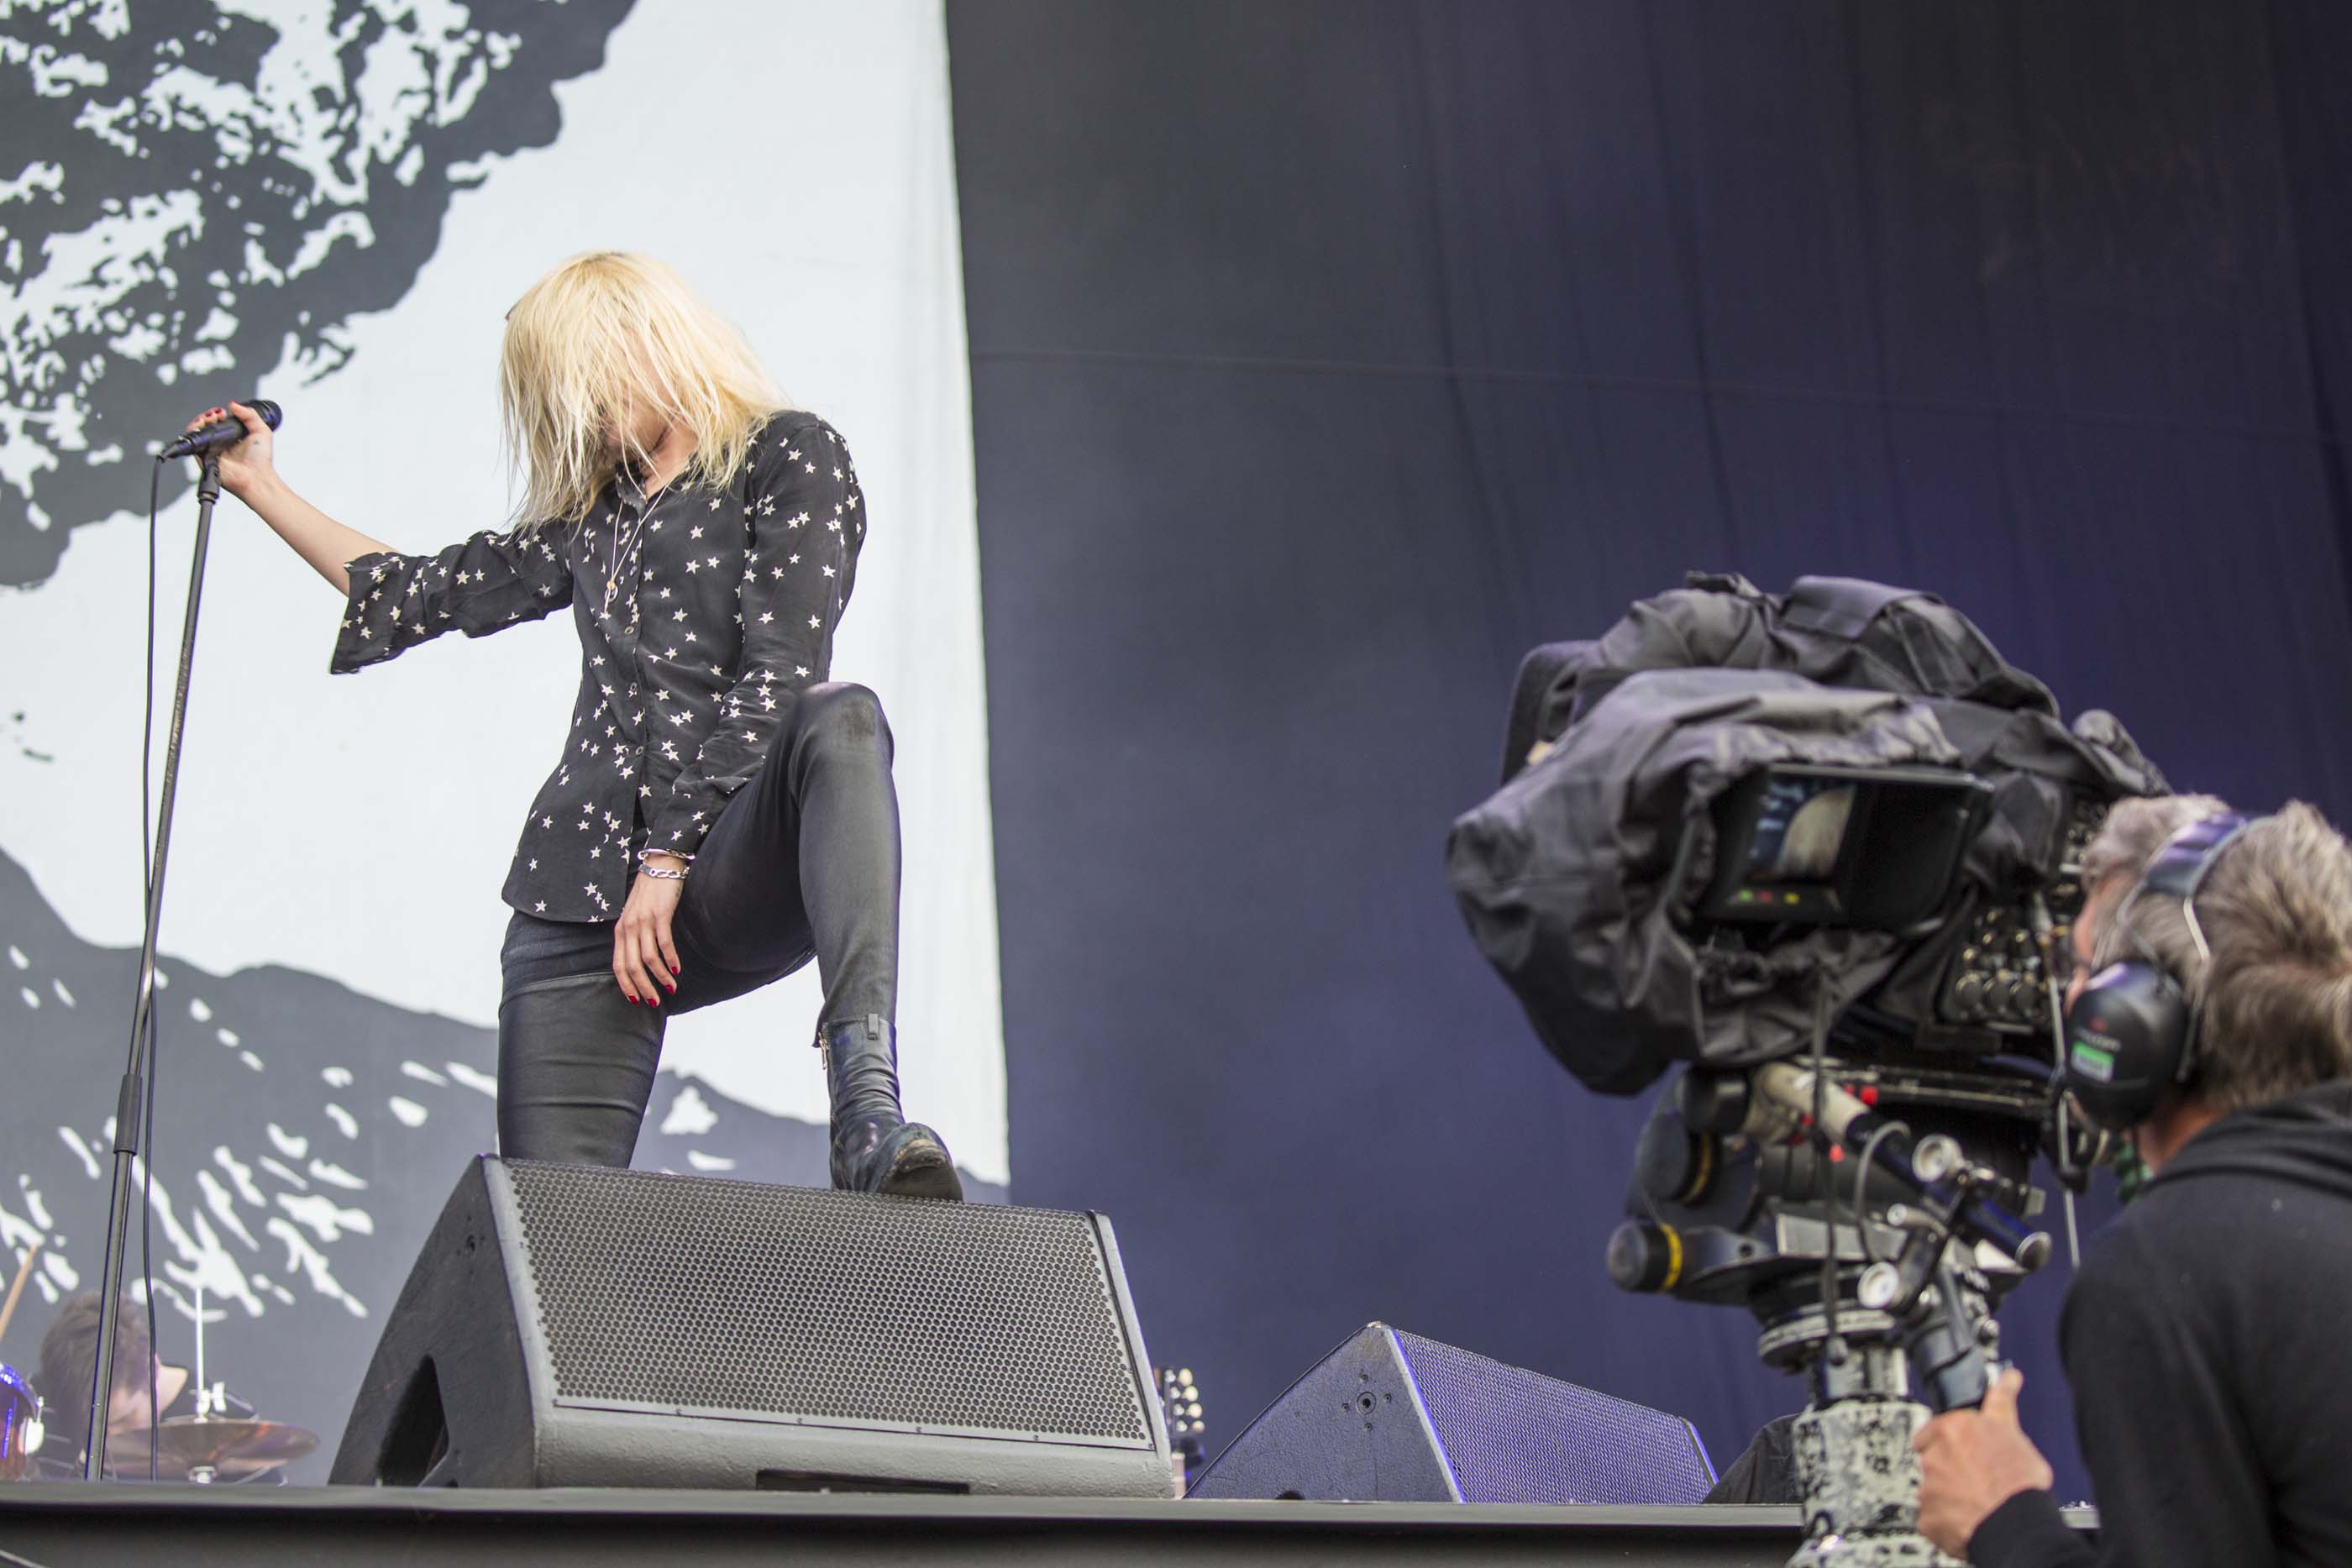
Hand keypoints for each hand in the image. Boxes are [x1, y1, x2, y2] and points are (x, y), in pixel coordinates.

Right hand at [184, 401, 276, 499]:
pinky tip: (203, 426)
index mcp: (230, 437)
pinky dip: (195, 431)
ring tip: (211, 418)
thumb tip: (233, 404)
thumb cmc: (261, 460)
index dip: (216, 414)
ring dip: (200, 420)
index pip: (217, 421)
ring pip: (197, 431)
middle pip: (204, 424)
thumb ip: (249, 415)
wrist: (257, 477)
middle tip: (217, 415)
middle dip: (207, 415)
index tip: (223, 412)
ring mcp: (210, 450)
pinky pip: (193, 443)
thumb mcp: (261, 431)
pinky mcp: (203, 458)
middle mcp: (219, 443)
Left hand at [613, 856, 684, 1005]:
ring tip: (671, 987)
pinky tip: (676, 969)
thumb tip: (640, 960)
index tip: (636, 1000)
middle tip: (654, 1002)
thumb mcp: (636, 915)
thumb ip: (635, 935)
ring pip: (647, 958)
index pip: (618, 965)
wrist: (661, 864)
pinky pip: (663, 943)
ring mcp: (643, 921)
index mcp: (621, 930)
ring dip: (659, 977)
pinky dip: (670, 958)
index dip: (626, 985)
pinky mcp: (660, 914)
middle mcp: (629, 927)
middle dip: (643, 987)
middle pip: (631, 966)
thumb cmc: (650, 892)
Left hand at [1913, 1369, 2055, 1558]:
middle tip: (1977, 1479)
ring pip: (1934, 1487)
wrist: (2017, 1527)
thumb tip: (2009, 1380)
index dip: (1949, 1437)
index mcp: (1955, 1429)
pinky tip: (1969, 1521)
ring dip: (1949, 1493)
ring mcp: (1928, 1485)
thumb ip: (2002, 1407)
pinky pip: (1934, 1516)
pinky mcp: (1927, 1514)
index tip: (1954, 1443)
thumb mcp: (2015, 1434)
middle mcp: (1936, 1454)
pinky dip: (1947, 1520)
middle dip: (1951, 1467)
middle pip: (1936, 1458)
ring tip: (1977, 1503)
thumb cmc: (2021, 1485)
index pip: (1939, 1425)